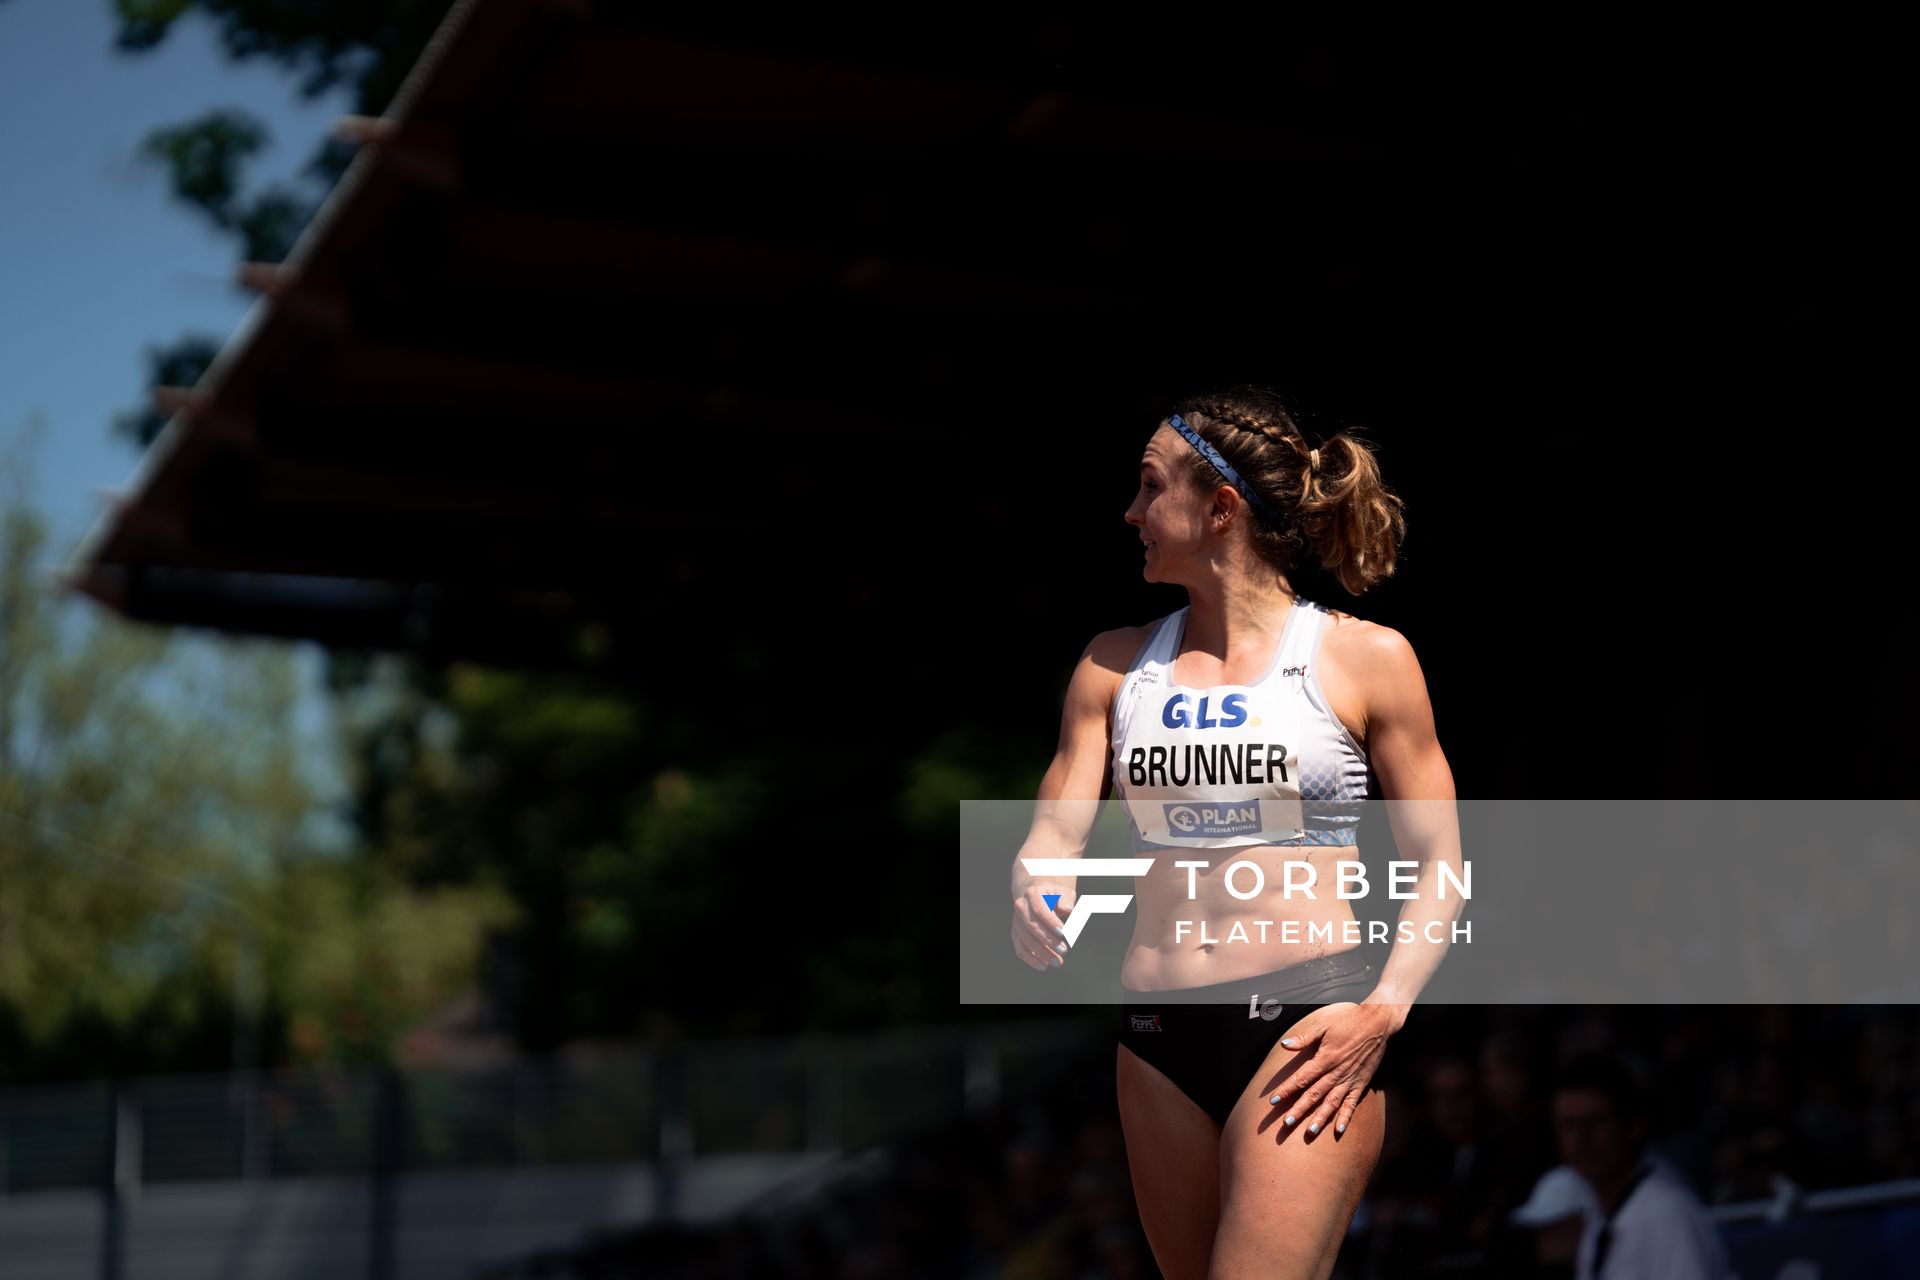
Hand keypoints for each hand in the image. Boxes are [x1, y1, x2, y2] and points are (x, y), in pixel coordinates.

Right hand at [1011, 881, 1074, 969]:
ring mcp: (1016, 921)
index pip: (1040, 910)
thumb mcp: (1064, 893)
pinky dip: (1031, 959)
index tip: (1064, 934)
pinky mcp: (1016, 934)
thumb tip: (1067, 910)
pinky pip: (1020, 949)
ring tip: (1058, 962)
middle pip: (1032, 927)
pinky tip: (1044, 966)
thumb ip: (1067, 900)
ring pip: (1026, 940)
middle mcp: (1020, 907)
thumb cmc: (1055, 896)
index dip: (1051, 923)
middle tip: (1064, 951)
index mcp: (1032, 894)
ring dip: (1042, 953)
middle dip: (1048, 941)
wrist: (1038, 897)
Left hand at [1266, 1001, 1395, 1136]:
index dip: (1286, 1089)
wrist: (1377, 1023)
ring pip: (1331, 1103)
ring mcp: (1349, 1080)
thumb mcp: (1324, 1025)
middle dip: (1299, 1110)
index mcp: (1325, 1058)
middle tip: (1285, 1124)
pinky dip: (1346, 1117)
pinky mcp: (1361, 1084)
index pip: (1301, 1078)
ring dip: (1320, 1118)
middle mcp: (1336, 1073)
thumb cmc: (1348, 1021)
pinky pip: (1352, 1103)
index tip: (1272, 1101)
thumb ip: (1304, 1037)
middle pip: (1314, 1095)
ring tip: (1310, 1132)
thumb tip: (1284, 1044)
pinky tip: (1339, 1131)